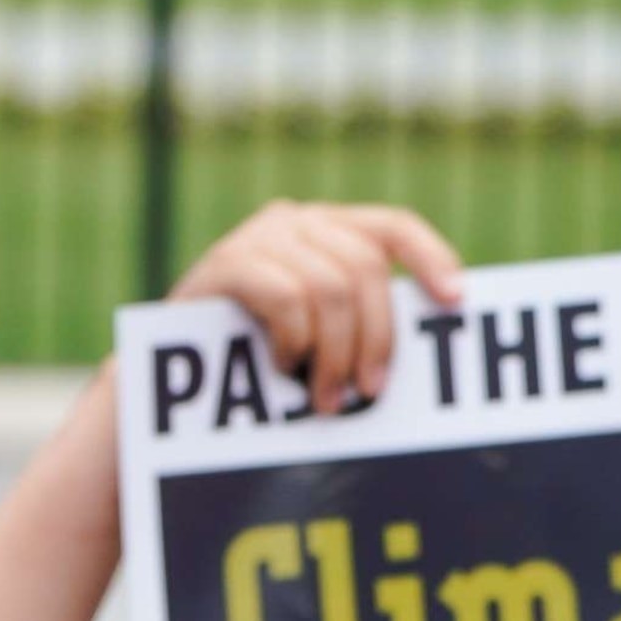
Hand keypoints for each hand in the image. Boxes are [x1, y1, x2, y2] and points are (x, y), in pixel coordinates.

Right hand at [168, 199, 467, 416]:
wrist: (165, 371)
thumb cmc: (252, 357)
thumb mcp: (315, 329)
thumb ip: (356, 317)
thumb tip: (432, 331)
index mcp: (327, 229)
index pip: (392, 226)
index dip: (431, 257)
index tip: (456, 301)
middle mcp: (296, 221)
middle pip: (365, 267)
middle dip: (375, 338)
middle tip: (368, 394)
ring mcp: (259, 238)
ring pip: (331, 286)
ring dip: (335, 353)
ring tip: (324, 398)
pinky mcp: (226, 263)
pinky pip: (285, 296)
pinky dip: (294, 339)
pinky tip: (282, 366)